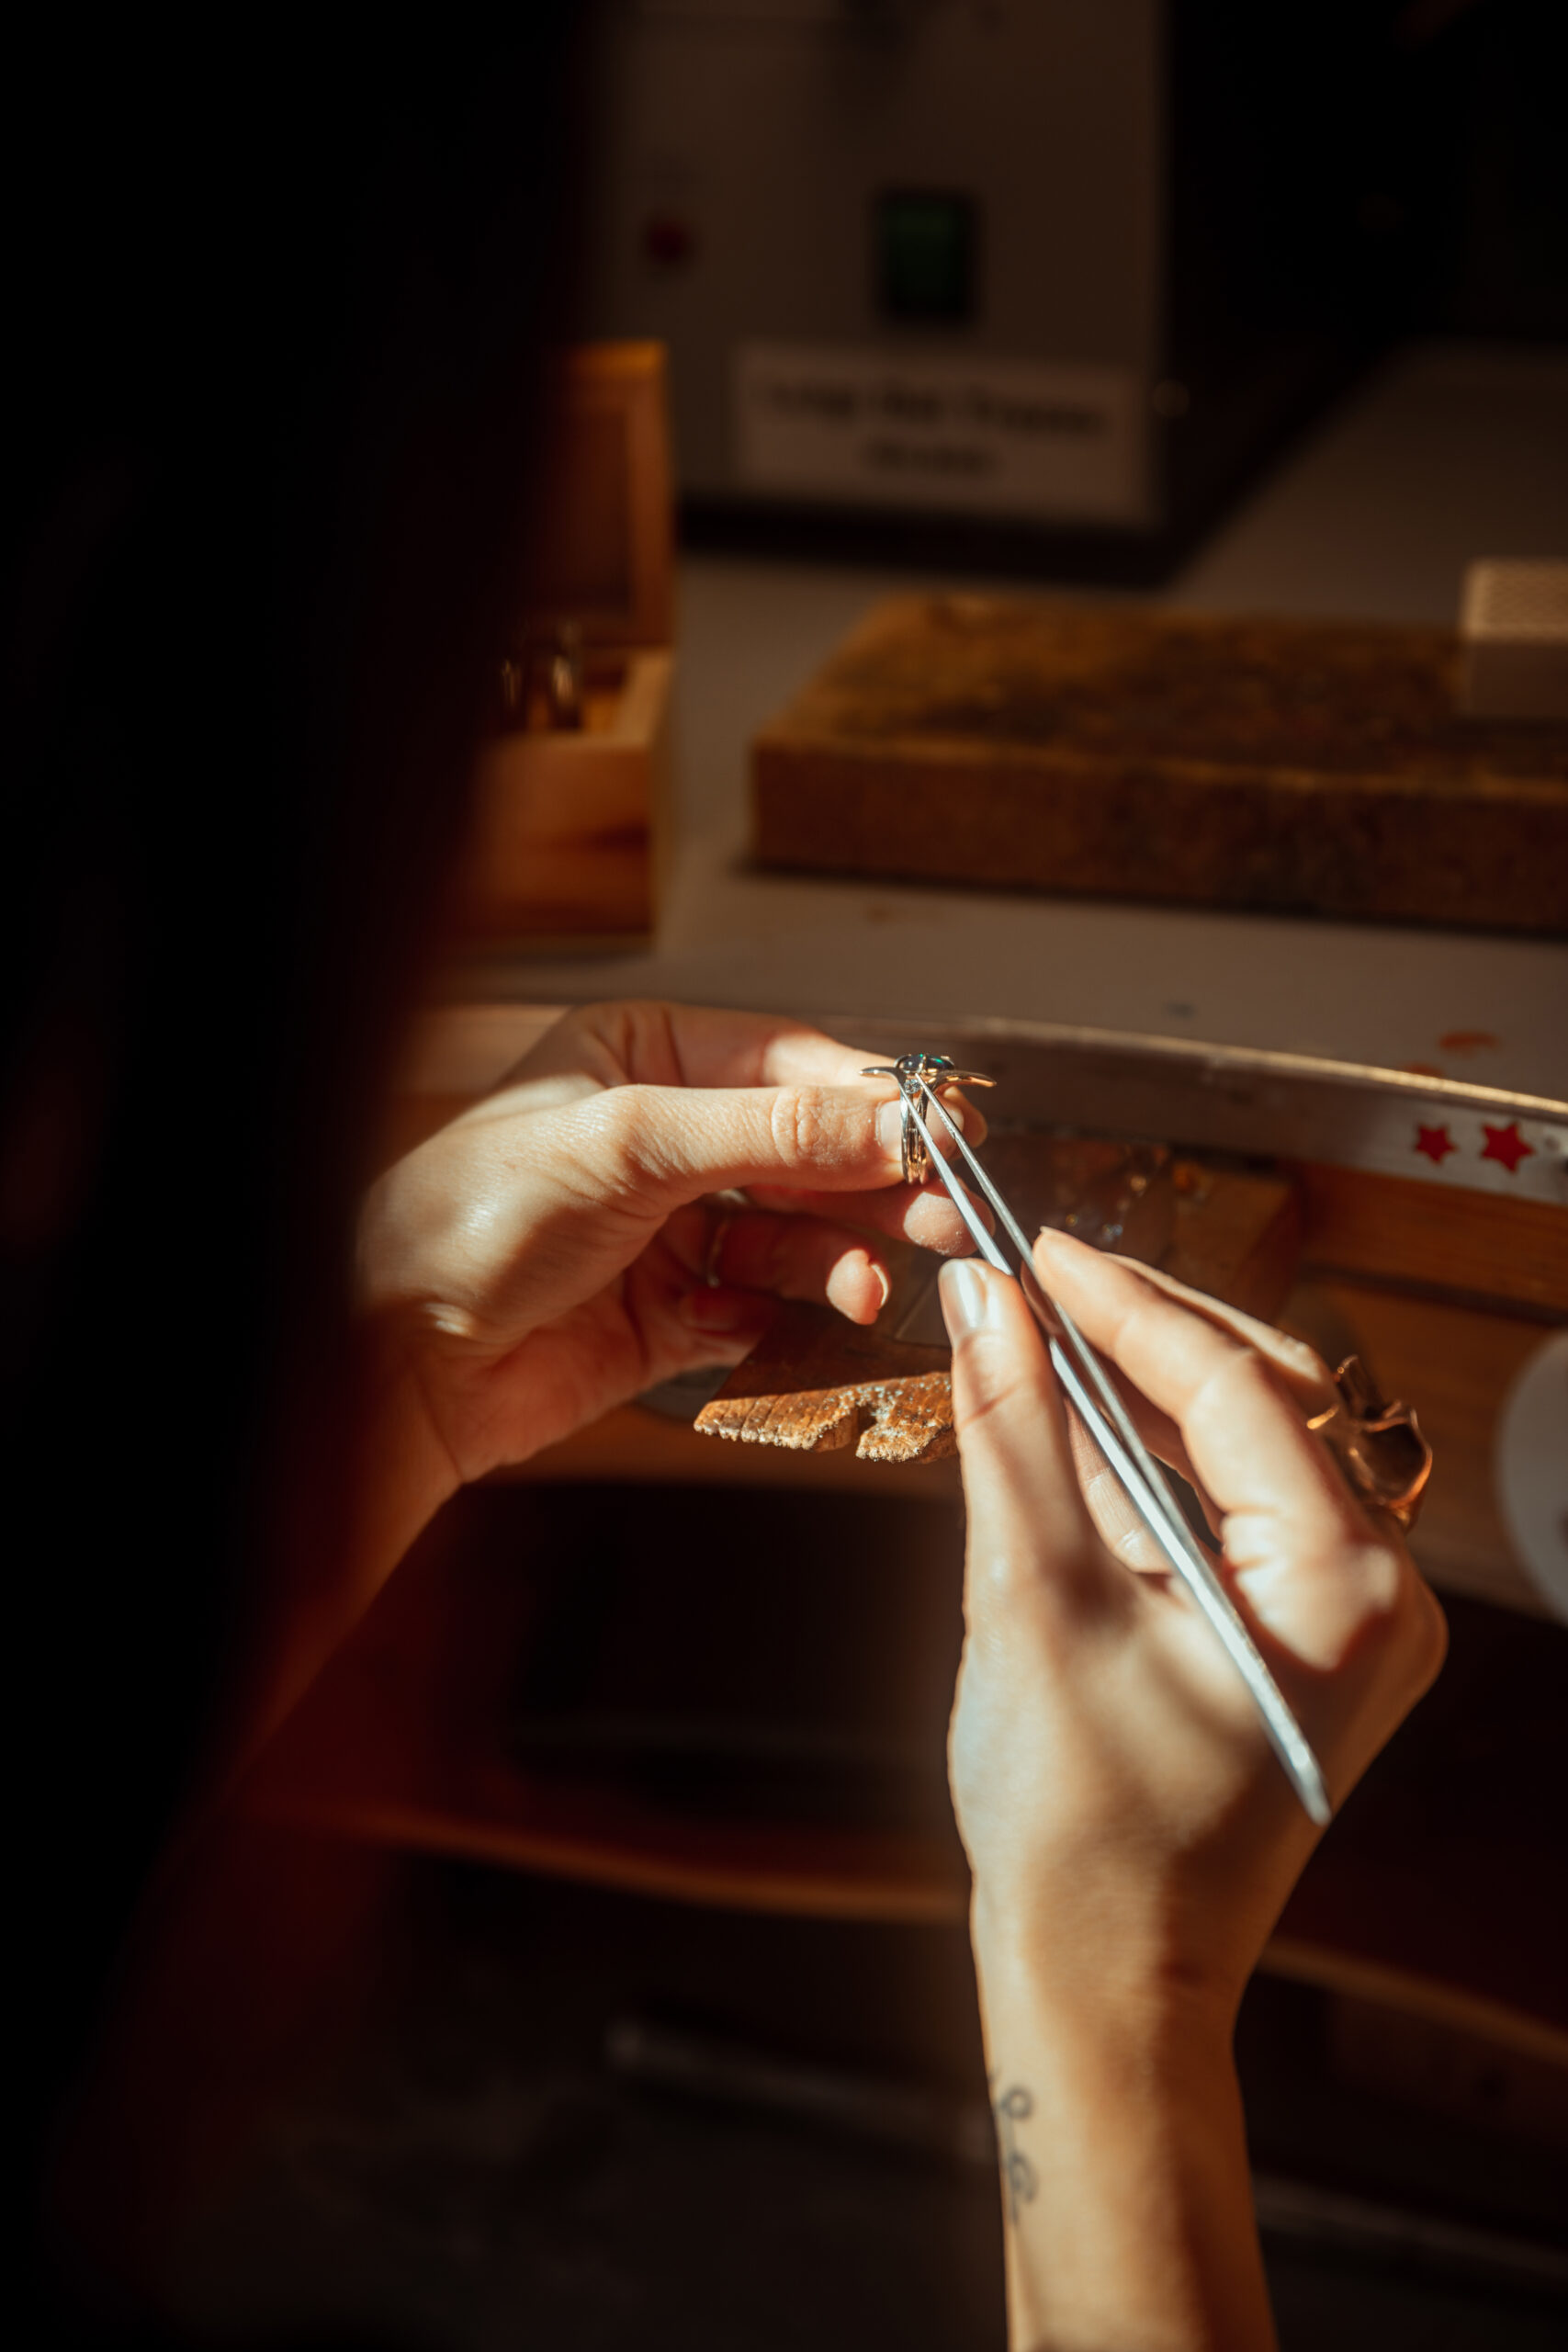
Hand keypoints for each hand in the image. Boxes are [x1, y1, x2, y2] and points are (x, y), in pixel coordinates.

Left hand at [359, 1000, 984, 1491]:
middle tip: (947, 1211)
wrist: (397, 1361)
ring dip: (844, 1257)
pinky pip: (762, 1307)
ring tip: (873, 1284)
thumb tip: (893, 1115)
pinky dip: (790, 1315)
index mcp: (641, 1055)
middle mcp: (661, 1136)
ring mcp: (669, 1228)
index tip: (948, 1131)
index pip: (789, 1063)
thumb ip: (774, 1129)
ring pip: (797, 1233)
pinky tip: (797, 1317)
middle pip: (808, 1150)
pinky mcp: (672, 1314)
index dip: (873, 1100)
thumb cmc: (468, 1221)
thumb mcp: (629, 1145)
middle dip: (877, 1183)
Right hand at [941, 1230, 1446, 2021]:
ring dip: (1138, 1393)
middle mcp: (1373, 1599)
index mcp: (1343, 1589)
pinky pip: (1228, 1515)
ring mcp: (1343, 1625)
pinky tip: (1065, 1426)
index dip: (1124, 1304)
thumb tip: (982, 1301)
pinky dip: (1147, 1468)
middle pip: (1263, 1401)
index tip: (1035, 1247)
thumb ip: (1011, 1434)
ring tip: (1036, 1334)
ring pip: (1244, 1451)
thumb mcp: (1030, 1602)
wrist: (1104, 1982)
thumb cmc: (1080, 1830)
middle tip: (1035, 1275)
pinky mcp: (1297, 1643)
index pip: (1233, 1388)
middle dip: (1144, 1332)